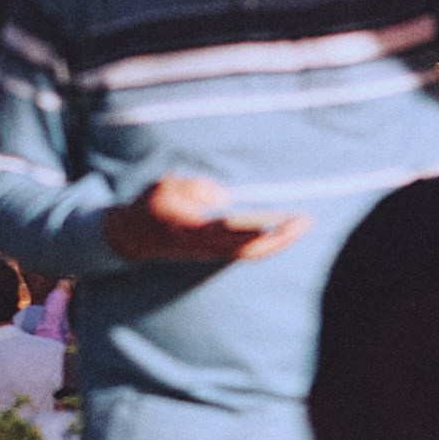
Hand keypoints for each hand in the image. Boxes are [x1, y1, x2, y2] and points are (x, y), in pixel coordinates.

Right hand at [104, 174, 307, 267]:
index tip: (284, 219)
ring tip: (300, 222)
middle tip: (306, 220)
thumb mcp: (166, 186)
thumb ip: (194, 189)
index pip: (235, 234)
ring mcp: (211, 253)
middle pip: (251, 250)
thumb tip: (222, 196)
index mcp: (194, 229)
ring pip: (251, 253)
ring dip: (278, 242)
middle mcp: (206, 246)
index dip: (262, 229)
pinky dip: (266, 242)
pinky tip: (280, 229)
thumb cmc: (150, 206)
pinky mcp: (213, 252)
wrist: (131, 238)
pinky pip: (245, 251)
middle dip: (282, 238)